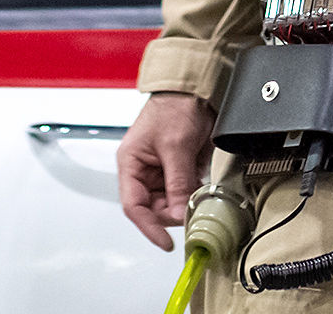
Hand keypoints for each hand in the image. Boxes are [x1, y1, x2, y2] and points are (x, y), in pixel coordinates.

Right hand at [117, 91, 216, 250]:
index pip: (133, 205)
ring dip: (185, 204)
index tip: (165, 242)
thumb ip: (177, 182)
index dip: (148, 227)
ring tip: (198, 195)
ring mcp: (161, 172)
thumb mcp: (175, 146)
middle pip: (154, 209)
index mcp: (130, 163)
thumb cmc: (174, 106)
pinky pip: (184, 194)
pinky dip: (194, 195)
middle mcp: (143, 171)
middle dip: (172, 213)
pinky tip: (201, 186)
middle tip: (192, 212)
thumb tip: (178, 214)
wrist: (195, 91)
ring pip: (171, 204)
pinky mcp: (178, 171)